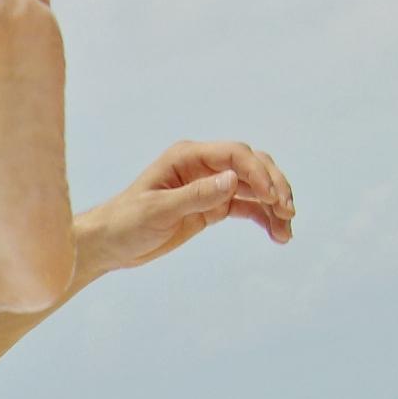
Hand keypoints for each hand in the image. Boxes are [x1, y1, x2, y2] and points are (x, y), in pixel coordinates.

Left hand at [70, 139, 296, 285]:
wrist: (110, 244)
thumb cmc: (126, 223)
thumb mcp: (159, 210)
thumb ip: (196, 195)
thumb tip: (232, 180)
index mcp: (187, 156)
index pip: (234, 154)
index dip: (258, 172)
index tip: (273, 197)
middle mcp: (203, 166)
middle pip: (251, 166)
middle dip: (273, 185)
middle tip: (287, 211)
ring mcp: (210, 186)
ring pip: (253, 188)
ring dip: (273, 206)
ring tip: (287, 230)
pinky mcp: (212, 207)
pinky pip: (246, 207)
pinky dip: (263, 218)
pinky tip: (277, 234)